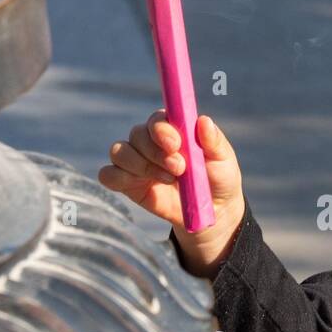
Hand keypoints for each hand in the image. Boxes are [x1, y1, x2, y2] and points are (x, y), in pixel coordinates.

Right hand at [98, 110, 244, 278]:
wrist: (211, 212)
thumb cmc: (218, 179)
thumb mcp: (223, 160)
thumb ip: (214, 141)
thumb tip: (203, 121)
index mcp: (172, 129)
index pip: (157, 119)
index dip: (161, 129)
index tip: (175, 144)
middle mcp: (149, 141)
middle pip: (137, 134)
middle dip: (155, 152)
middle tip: (179, 168)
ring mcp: (135, 161)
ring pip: (120, 151)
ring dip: (141, 166)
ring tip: (169, 180)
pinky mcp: (126, 182)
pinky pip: (108, 174)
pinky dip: (119, 178)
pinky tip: (145, 186)